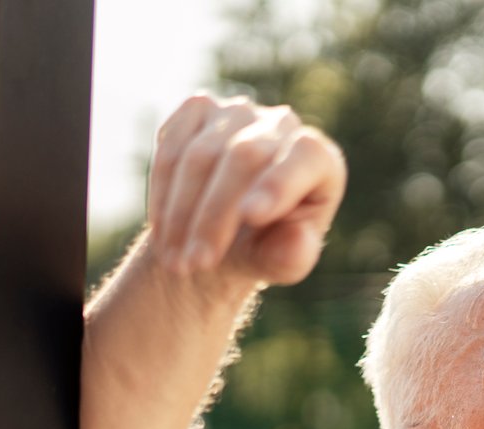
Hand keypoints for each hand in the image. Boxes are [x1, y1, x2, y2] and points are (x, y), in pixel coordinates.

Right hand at [147, 94, 345, 291]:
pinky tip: (164, 233)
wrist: (223, 236)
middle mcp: (283, 125)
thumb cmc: (265, 249)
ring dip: (181, 213)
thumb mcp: (281, 263)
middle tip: (196, 263)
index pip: (307, 155)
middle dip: (214, 214)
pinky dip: (163, 193)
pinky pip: (172, 147)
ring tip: (176, 261)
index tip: (252, 216)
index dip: (279, 182)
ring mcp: (239, 112)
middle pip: (245, 156)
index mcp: (321, 160)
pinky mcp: (198, 110)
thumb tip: (298, 240)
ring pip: (201, 155)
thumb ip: (293, 256)